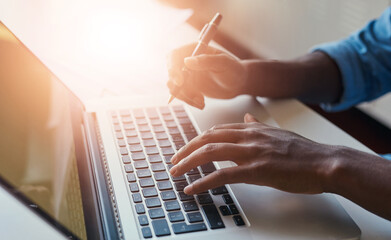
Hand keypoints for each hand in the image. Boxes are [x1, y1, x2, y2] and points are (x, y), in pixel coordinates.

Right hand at [167, 43, 248, 108]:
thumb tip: (187, 61)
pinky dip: (189, 101)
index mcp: (194, 50)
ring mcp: (186, 75)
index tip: (180, 81)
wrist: (238, 84)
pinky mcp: (188, 87)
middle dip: (178, 87)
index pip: (174, 56)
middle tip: (193, 96)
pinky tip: (202, 104)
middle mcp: (187, 62)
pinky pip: (181, 95)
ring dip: (185, 97)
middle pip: (171, 73)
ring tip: (201, 102)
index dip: (172, 68)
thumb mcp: (225, 63)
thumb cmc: (234, 70)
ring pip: (174, 87)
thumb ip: (207, 61)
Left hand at [169, 113, 337, 194]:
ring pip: (210, 153)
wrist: (325, 162)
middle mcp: (249, 137)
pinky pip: (223, 175)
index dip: (197, 139)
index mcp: (253, 130)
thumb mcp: (278, 133)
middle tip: (174, 161)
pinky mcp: (257, 171)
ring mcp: (252, 153)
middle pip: (208, 139)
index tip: (187, 148)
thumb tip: (246, 120)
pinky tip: (193, 189)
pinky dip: (203, 182)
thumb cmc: (304, 152)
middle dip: (186, 150)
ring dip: (188, 163)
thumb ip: (258, 127)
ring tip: (175, 172)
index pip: (217, 130)